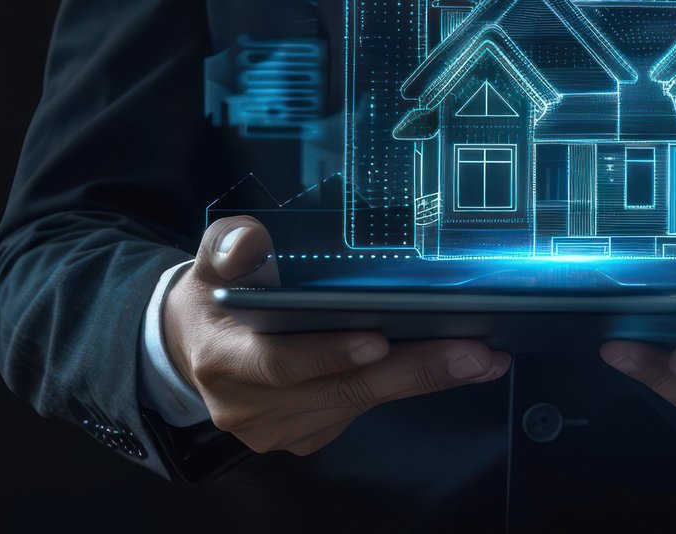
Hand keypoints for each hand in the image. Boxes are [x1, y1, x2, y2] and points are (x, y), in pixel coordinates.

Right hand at [161, 215, 511, 454]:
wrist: (194, 348)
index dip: (330, 354)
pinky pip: (364, 412)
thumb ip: (230, 245)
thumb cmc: (217, 300)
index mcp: (224, 359)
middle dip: (413, 370)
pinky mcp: (306, 435)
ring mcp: (280, 427)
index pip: (280, 363)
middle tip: (471, 352)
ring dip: (427, 380)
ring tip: (482, 357)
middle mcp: (251, 405)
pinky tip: (454, 369)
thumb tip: (251, 240)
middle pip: (342, 390)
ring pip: (363, 404)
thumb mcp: (211, 261)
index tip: (378, 340)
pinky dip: (411, 388)